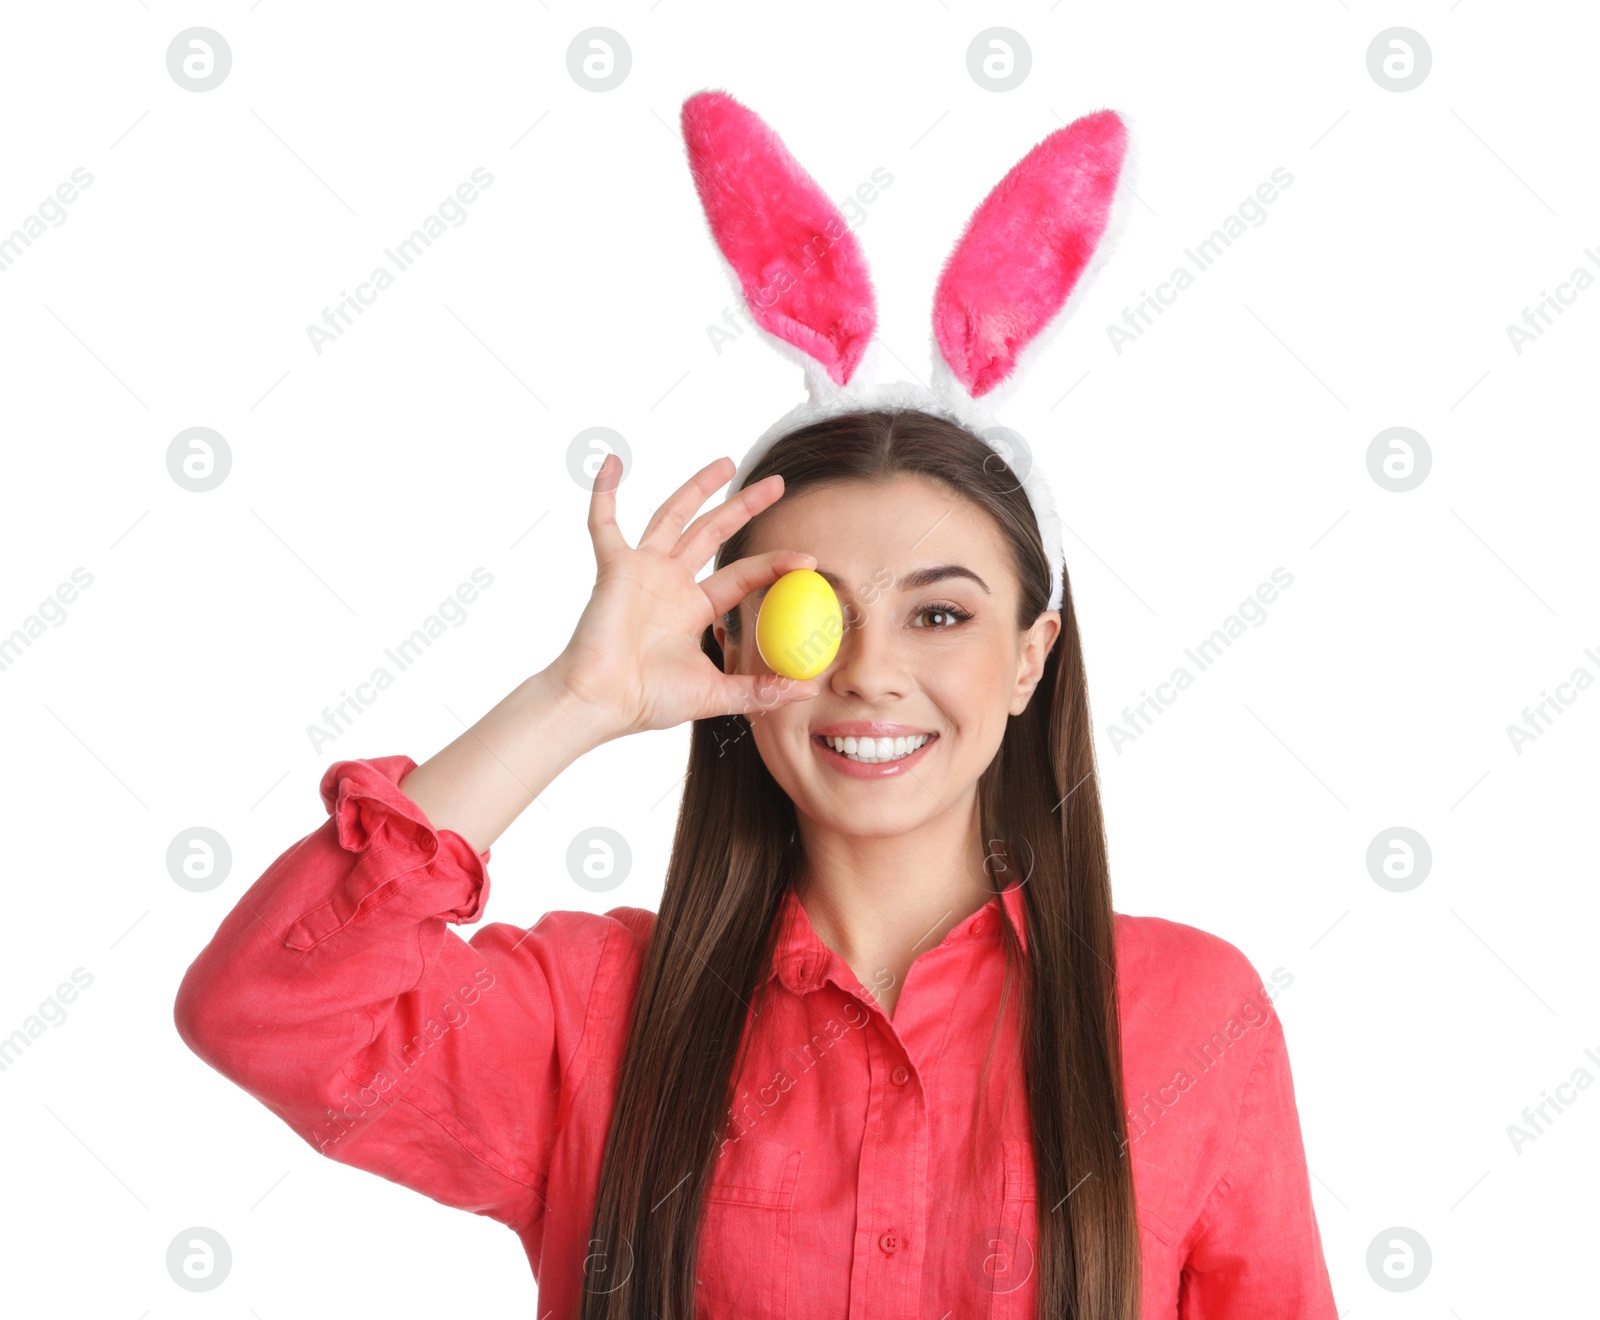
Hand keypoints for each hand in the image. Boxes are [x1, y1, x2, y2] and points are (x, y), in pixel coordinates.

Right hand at [551, 452, 820, 737]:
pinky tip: (612, 462)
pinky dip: (605, 492)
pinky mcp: (614, 568)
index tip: (809, 559)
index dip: (775, 563)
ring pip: (673, 516)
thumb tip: (809, 688)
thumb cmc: (648, 701)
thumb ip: (761, 690)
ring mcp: (641, 571)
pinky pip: (604, 523)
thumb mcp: (715, 695)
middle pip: (713, 533)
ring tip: (726, 462)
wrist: (601, 703)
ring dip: (697, 487)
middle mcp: (670, 583)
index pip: (742, 576)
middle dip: (744, 506)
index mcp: (693, 609)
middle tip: (777, 484)